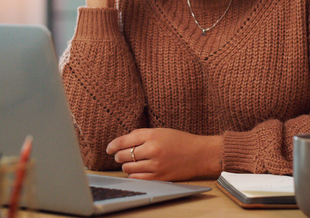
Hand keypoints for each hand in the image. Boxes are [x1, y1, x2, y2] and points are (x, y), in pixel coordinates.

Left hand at [105, 128, 223, 180]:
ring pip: (128, 168)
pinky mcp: (159, 177)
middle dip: (118, 156)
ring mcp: (155, 165)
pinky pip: (137, 178)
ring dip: (126, 166)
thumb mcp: (161, 131)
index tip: (109, 148)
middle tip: (119, 156)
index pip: (123, 141)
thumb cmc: (181, 141)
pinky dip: (133, 175)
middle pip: (123, 155)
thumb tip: (124, 140)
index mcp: (152, 135)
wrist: (200, 154)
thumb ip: (142, 134)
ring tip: (130, 163)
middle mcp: (152, 149)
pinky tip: (136, 171)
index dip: (113, 145)